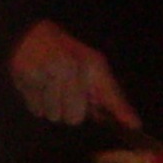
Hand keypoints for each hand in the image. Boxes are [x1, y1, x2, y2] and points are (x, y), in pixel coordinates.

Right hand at [9, 20, 140, 128]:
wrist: (31, 35)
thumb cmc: (66, 53)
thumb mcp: (91, 67)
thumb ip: (108, 96)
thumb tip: (131, 122)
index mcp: (90, 64)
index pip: (108, 93)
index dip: (120, 111)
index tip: (135, 127)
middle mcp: (70, 68)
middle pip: (75, 118)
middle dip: (70, 111)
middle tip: (65, 95)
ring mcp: (46, 74)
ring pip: (54, 116)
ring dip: (51, 107)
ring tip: (50, 88)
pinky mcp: (26, 80)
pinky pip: (36, 111)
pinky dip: (37, 104)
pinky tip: (38, 87)